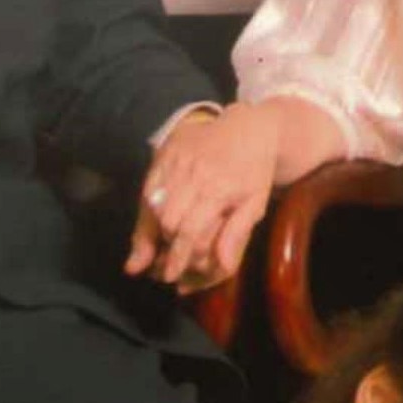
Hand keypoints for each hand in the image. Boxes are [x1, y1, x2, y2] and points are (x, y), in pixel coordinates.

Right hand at [128, 104, 284, 291]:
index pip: (189, 230)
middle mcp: (194, 173)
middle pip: (166, 219)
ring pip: (152, 202)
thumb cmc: (254, 170)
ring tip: (152, 246)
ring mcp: (177, 160)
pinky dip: (147, 205)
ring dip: (151, 228)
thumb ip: (237, 234)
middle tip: (162, 263)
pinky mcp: (166, 152)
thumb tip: (222, 266)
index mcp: (218, 189)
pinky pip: (149, 184)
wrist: (248, 127)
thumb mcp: (256, 203)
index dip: (177, 256)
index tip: (171, 275)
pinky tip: (152, 219)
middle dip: (162, 245)